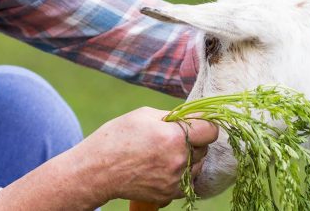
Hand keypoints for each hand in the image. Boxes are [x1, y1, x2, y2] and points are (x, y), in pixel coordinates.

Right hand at [82, 107, 217, 205]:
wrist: (98, 170)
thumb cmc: (118, 137)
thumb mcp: (145, 115)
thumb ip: (173, 117)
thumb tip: (191, 117)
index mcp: (174, 137)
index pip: (211, 130)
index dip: (205, 124)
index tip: (197, 123)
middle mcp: (178, 160)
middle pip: (204, 148)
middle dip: (194, 140)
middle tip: (172, 137)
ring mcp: (175, 180)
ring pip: (198, 165)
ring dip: (189, 158)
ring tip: (165, 153)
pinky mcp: (170, 194)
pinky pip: (187, 181)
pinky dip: (181, 174)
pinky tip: (163, 166)